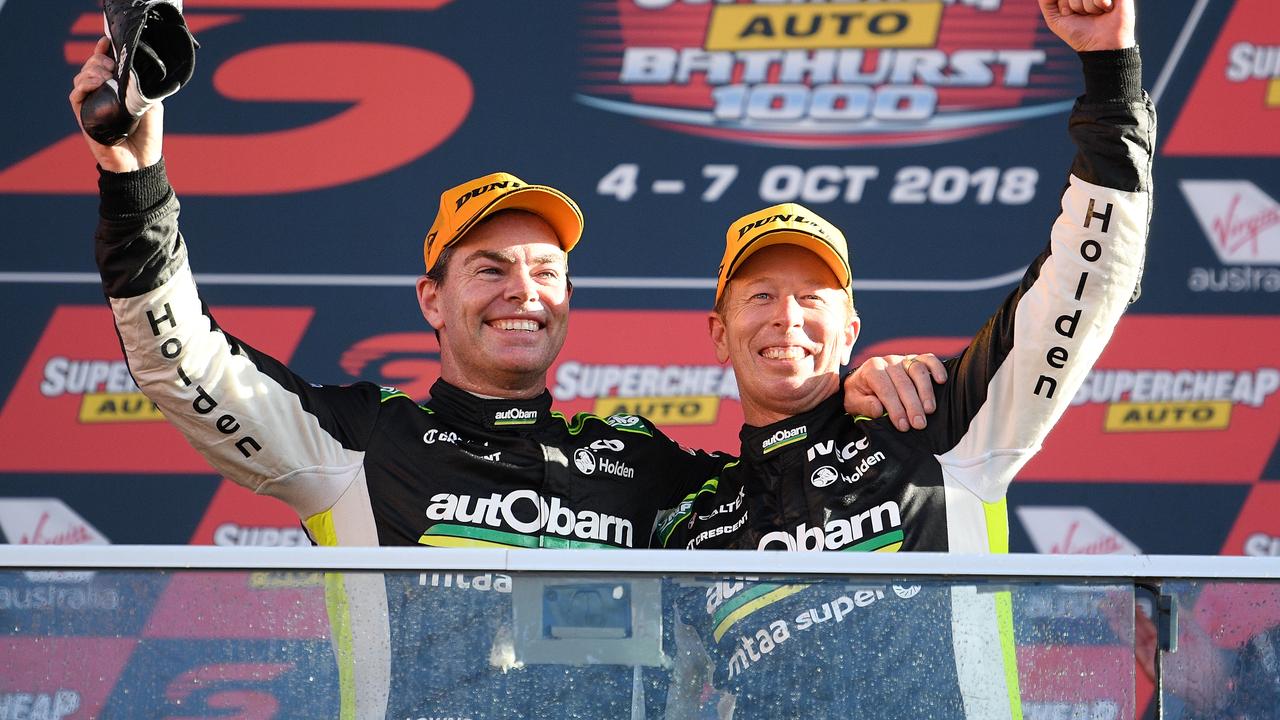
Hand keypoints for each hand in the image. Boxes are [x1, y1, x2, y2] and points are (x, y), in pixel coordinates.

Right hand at [70, 37, 162, 172]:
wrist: (141, 161)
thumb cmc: (148, 134)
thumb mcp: (150, 104)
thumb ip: (142, 85)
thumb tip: (134, 67)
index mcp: (117, 89)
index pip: (105, 64)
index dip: (104, 51)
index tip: (107, 41)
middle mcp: (102, 94)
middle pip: (92, 66)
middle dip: (100, 59)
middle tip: (112, 63)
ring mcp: (92, 104)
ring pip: (82, 77)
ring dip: (92, 70)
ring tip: (105, 73)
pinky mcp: (83, 116)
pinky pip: (76, 95)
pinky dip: (84, 84)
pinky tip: (94, 82)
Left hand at [843, 353, 945, 430]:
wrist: (862, 382)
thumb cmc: (860, 394)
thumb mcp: (853, 402)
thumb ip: (864, 406)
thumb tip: (879, 410)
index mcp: (871, 369)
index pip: (885, 389)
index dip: (895, 408)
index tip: (903, 426)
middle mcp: (888, 361)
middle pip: (903, 382)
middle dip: (912, 405)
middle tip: (919, 424)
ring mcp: (902, 359)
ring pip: (917, 370)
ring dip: (925, 391)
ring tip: (929, 410)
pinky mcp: (915, 359)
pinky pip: (928, 359)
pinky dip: (936, 368)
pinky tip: (941, 381)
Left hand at [1038, 0, 1135, 51]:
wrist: (1101, 46)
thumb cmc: (1078, 34)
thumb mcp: (1055, 19)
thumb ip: (1046, 1)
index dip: (1064, 6)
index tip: (1071, 14)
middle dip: (1075, 5)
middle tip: (1084, 14)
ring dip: (1089, 7)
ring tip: (1096, 13)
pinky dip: (1101, 4)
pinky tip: (1106, 9)